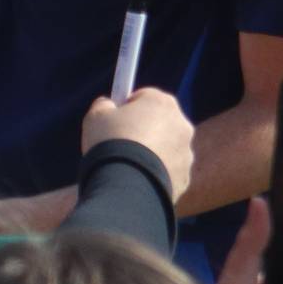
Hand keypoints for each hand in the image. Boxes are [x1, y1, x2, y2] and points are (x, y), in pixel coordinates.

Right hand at [81, 89, 194, 205]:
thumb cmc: (110, 143)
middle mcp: (181, 124)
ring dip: (152, 154)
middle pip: (159, 122)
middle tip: (120, 144)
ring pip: (166, 149)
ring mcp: (186, 153)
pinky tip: (138, 181)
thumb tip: (108, 105)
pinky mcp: (184, 178)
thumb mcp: (96, 116)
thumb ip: (104, 105)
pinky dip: (156, 175)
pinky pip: (168, 172)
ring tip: (128, 167)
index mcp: (162, 102)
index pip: (144, 97)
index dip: (126, 108)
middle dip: (143, 131)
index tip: (114, 121)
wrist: (125, 186)